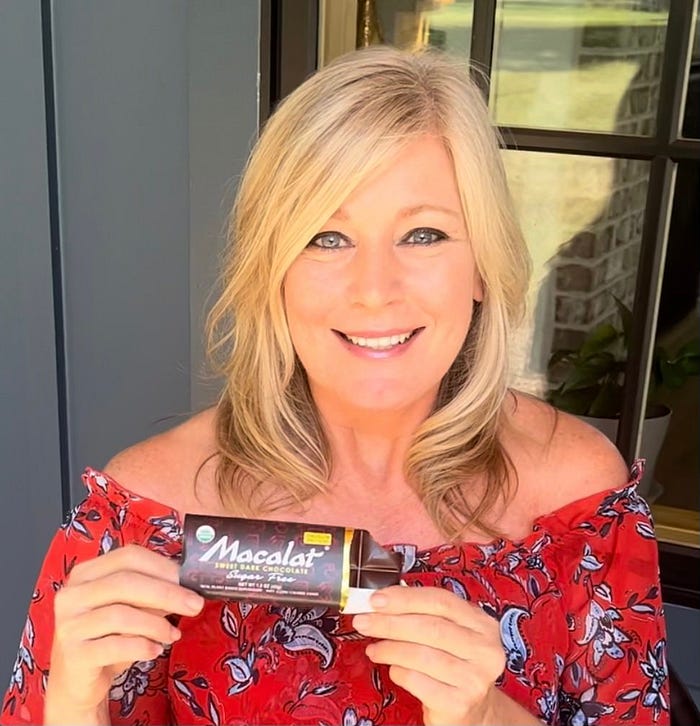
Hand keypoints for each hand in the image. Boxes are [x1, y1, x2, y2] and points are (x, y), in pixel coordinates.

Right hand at [45, 544, 204, 723]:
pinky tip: (155, 650)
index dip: (162, 566)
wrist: (78, 681)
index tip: (189, 579)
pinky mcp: (73, 655)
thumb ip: (153, 594)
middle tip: (195, 605)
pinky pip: (115, 646)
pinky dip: (142, 647)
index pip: (128, 557)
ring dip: (156, 624)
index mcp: (86, 573)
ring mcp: (68, 625)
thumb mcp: (131, 609)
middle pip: (125, 583)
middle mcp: (72, 595)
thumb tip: (190, 587)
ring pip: (121, 615)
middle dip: (167, 593)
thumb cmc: (108, 636)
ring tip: (174, 634)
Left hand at [352, 586, 505, 725]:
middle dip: (389, 622)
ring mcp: (474, 679)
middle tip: (364, 621)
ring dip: (389, 648)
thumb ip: (423, 614)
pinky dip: (398, 672)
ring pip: (421, 655)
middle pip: (430, 627)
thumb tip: (382, 601)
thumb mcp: (450, 634)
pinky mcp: (458, 704)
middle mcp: (484, 650)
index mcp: (482, 624)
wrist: (474, 711)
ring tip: (374, 648)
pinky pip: (418, 681)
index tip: (376, 599)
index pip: (440, 600)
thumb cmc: (454, 664)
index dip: (405, 598)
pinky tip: (393, 669)